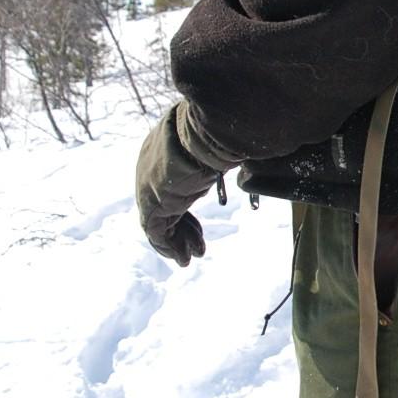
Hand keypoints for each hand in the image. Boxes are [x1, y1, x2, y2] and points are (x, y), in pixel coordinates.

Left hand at [136, 108, 221, 266]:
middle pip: (165, 209)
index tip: (201, 223)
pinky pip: (158, 235)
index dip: (187, 209)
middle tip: (200, 245)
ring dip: (180, 242)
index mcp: (162, 155)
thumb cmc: (211, 139)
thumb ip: (223, 158)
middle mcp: (150, 173)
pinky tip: (185, 258)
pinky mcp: (150, 208)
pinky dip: (172, 248)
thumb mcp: (217, 150)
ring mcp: (148, 192)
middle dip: (184, 229)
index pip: (171, 188)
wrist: (195, 141)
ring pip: (161, 225)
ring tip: (195, 255)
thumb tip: (250, 154)